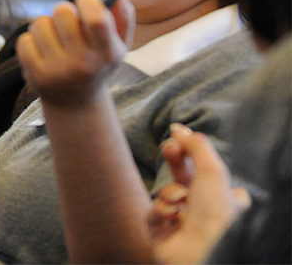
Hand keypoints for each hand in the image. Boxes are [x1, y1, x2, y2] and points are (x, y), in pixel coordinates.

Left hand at [16, 0, 133, 106]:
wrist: (75, 104)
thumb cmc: (97, 64)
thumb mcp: (118, 46)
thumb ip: (124, 19)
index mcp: (107, 53)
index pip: (96, 18)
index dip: (88, 2)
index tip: (85, 3)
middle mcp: (83, 63)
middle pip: (63, 12)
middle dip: (64, 11)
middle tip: (67, 22)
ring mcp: (58, 71)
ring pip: (40, 23)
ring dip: (46, 25)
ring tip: (55, 38)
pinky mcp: (35, 76)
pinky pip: (25, 40)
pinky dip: (31, 41)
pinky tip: (42, 52)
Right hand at [148, 124, 250, 264]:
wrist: (201, 251)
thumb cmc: (215, 213)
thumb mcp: (212, 170)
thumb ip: (195, 145)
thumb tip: (178, 128)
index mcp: (225, 200)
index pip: (210, 173)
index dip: (194, 156)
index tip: (180, 140)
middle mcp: (205, 213)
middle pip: (184, 178)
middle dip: (175, 162)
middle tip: (169, 147)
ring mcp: (183, 224)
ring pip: (165, 195)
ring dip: (169, 193)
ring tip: (179, 202)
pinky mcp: (162, 235)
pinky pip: (153, 213)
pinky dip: (160, 212)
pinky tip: (170, 219)